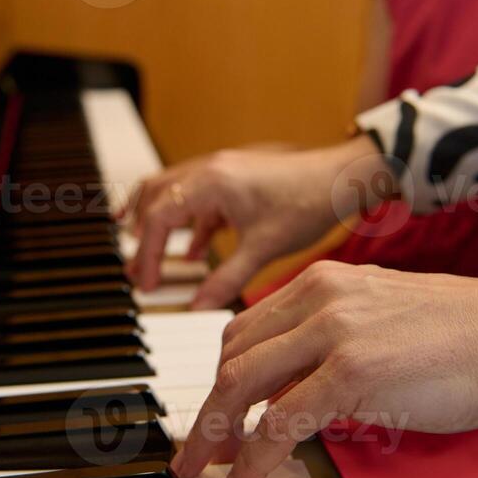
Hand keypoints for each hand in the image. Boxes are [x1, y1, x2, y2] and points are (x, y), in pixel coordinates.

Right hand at [125, 138, 391, 308]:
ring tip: (145, 254)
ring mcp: (221, 170)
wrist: (342, 178)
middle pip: (154, 197)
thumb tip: (197, 307)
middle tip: (134, 271)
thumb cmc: (308, 203)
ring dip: (156, 223)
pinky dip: (187, 224)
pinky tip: (193, 252)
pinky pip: (198, 199)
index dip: (146, 254)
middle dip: (139, 235)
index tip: (147, 284)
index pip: (158, 218)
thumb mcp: (264, 248)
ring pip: (172, 193)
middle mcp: (209, 169)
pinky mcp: (235, 178)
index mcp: (210, 182)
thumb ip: (226, 279)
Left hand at [170, 260, 477, 477]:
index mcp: (323, 281)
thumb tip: (304, 392)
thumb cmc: (469, 335)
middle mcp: (318, 297)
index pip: (247, 329)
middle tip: (193, 451)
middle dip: (205, 409)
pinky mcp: (351, 372)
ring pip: (242, 386)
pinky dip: (252, 459)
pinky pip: (280, 423)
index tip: (213, 414)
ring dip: (214, 436)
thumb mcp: (384, 320)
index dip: (221, 377)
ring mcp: (333, 332)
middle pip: (233, 356)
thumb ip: (337, 344)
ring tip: (202, 472)